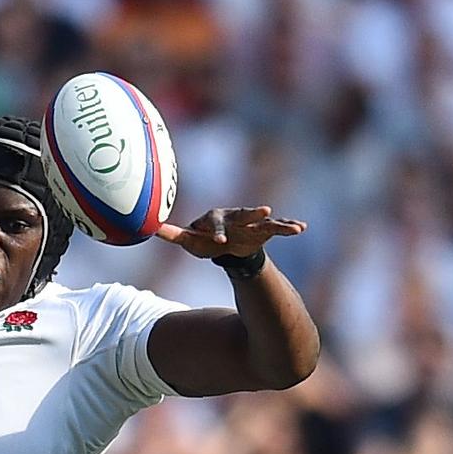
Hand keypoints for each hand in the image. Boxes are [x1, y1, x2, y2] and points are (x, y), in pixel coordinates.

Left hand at [155, 206, 305, 257]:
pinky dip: (288, 227)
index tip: (220, 243)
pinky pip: (276, 227)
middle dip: (253, 214)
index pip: (215, 224)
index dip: (217, 232)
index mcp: (216, 219)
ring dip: (276, 221)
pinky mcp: (262, 230)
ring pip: (264, 221)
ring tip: (292, 225)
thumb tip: (151, 229)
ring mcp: (250, 223)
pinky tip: (301, 228)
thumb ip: (173, 234)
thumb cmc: (205, 239)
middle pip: (244, 214)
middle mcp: (235, 217)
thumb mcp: (188, 240)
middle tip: (264, 209)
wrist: (225, 244)